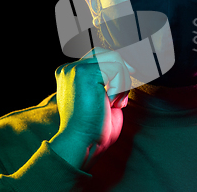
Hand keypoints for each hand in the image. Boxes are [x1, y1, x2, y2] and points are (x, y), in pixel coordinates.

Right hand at [49, 47, 134, 170]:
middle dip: (122, 70)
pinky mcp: (85, 72)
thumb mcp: (102, 99)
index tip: (125, 85)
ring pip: (115, 59)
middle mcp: (69, 69)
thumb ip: (108, 81)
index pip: (98, 58)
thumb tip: (128, 67)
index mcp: (69, 75)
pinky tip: (110, 102)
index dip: (117, 69)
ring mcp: (75, 69)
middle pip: (106, 53)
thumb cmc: (93, 128)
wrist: (82, 143)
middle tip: (124, 92)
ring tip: (115, 102)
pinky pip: (117, 68)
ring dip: (122, 82)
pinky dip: (120, 86)